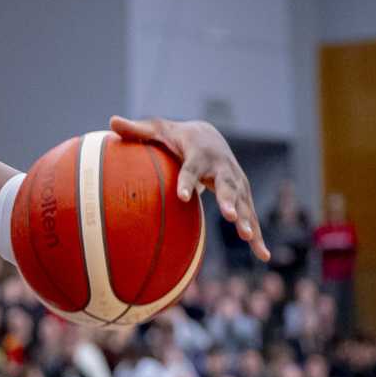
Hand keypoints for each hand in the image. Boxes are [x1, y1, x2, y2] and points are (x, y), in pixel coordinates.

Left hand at [109, 116, 268, 261]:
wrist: (208, 136)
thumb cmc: (175, 137)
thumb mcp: (157, 130)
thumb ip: (137, 130)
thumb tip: (112, 121)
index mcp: (198, 154)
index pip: (191, 169)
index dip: (187, 182)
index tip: (182, 196)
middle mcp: (221, 167)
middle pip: (227, 185)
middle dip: (229, 201)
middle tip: (231, 217)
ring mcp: (235, 181)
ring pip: (243, 202)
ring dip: (247, 220)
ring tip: (249, 239)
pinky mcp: (241, 193)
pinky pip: (250, 215)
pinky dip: (257, 235)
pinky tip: (263, 255)